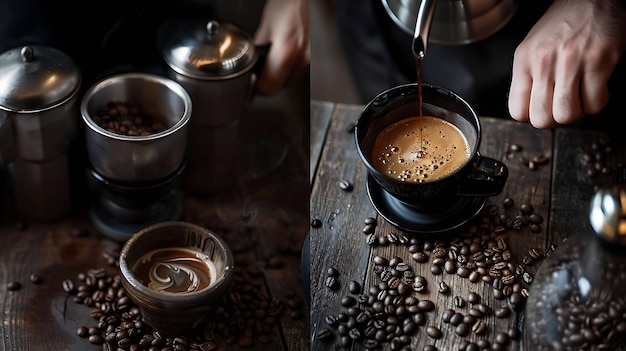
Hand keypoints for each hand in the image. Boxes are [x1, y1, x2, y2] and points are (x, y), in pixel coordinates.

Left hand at [253, 0, 309, 95]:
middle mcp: (303, 58)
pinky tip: (293, 48)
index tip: (255, 80)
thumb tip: (254, 66)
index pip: (269, 88)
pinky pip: (303, 69)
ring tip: (282, 50)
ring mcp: (313, 59)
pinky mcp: (318, 57)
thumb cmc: (290, 3)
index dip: (259, 85)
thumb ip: (259, 51)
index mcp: (287, 50)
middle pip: (282, 85)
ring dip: (285, 70)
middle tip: (268, 61)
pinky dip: (296, 63)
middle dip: (273, 76)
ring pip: (293, 78)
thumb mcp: (265, 26)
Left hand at [508, 0, 625, 127]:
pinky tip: (594, 88)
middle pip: (542, 118)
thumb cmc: (563, 24)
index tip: (541, 109)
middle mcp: (544, 62)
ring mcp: (571, 63)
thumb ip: (528, 76)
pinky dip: (596, 102)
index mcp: (524, 60)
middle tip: (561, 105)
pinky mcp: (599, 62)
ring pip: (567, 115)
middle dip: (553, 118)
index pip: (517, 110)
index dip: (531, 116)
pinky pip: (595, 103)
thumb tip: (529, 108)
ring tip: (578, 98)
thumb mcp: (533, 47)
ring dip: (576, 112)